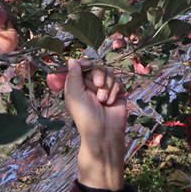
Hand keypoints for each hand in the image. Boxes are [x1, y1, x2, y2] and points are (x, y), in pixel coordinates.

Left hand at [65, 58, 128, 190]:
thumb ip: (73, 75)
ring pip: (109, 73)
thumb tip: (72, 59)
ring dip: (107, 86)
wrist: (104, 131)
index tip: (86, 66)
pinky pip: (118, 81)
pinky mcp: (117, 92)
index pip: (82, 66)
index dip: (85, 64)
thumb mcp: (74, 94)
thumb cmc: (85, 115)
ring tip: (103, 100)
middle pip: (97, 66)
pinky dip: (115, 91)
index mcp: (78, 85)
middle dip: (98, 75)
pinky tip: (111, 102)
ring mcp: (105, 88)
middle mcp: (91, 85)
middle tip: (98, 85)